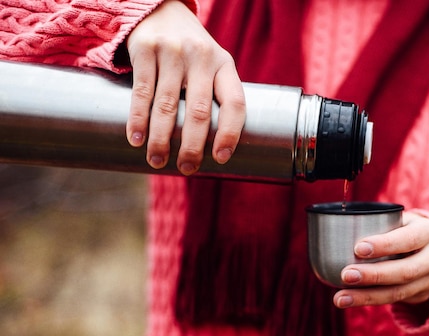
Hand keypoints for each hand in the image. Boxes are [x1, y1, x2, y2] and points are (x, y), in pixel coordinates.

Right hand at [125, 0, 245, 174]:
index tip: (220, 158)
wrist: (160, 9)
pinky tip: (136, 138)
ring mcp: (173, 52)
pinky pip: (142, 91)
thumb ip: (214, 96)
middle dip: (192, 146)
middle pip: (199, 111)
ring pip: (167, 105)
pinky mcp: (146, 49)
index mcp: (224, 65)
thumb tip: (210, 149)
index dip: (230, 133)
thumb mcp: (211, 65)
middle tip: (187, 169)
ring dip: (161, 139)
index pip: (235, 103)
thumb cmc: (190, 52)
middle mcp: (202, 57)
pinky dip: (138, 119)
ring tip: (157, 161)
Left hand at [333, 212, 428, 308]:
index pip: (409, 239)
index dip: (385, 245)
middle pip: (405, 271)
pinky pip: (394, 301)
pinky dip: (369, 301)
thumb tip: (337, 226)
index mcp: (428, 232)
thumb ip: (379, 223)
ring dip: (366, 297)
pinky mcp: (422, 296)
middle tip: (345, 274)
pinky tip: (348, 300)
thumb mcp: (402, 220)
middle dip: (373, 275)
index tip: (358, 248)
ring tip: (340, 298)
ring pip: (398, 292)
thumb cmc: (408, 230)